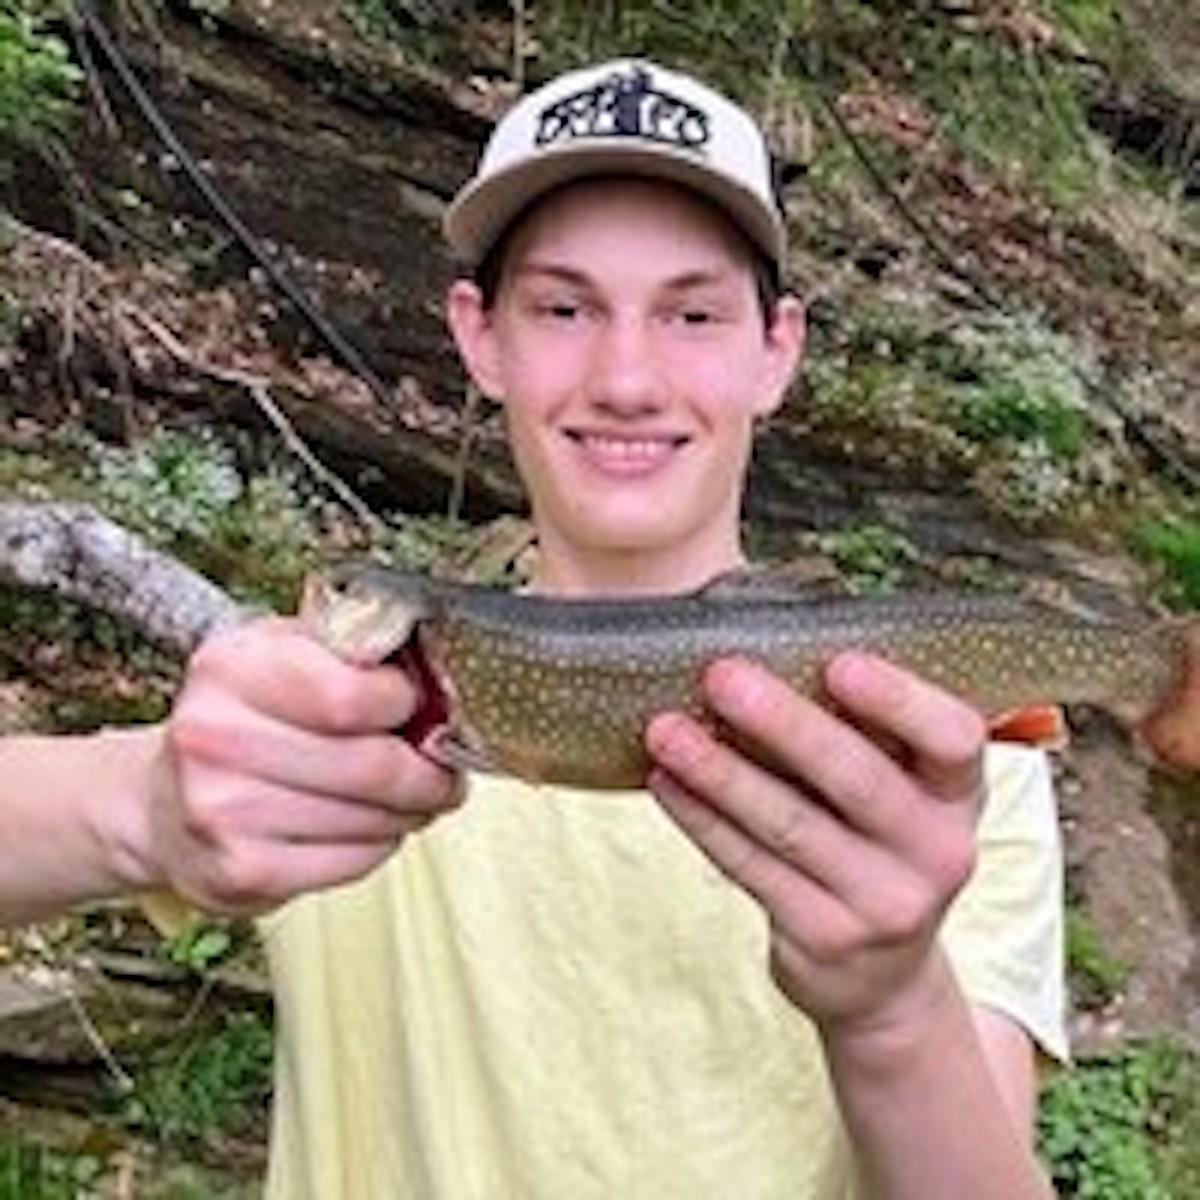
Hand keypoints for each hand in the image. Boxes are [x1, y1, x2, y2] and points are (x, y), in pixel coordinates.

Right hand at [147, 615, 460, 913]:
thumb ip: (353, 650)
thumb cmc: (244, 720)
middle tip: (444, 772)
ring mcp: (221, 810)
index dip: (407, 704)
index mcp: (232, 668)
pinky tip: (366, 828)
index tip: (419, 708)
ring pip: (372, 818)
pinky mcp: (239, 871)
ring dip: (409, 811)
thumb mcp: (285, 654)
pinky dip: (378, 846)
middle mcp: (216, 738)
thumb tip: (436, 670)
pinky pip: (353, 862)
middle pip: (372, 765)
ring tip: (408, 799)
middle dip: (428, 772)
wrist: (163, 802)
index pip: (353, 695)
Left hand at [645, 652, 984, 1038]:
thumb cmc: (878, 845)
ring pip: (789, 825)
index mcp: (958, 794)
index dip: (898, 699)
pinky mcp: (824, 937)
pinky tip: (665, 781)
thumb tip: (765, 649)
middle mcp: (936, 851)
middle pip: (857, 779)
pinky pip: (749, 866)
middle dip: (783, 723)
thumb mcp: (904, 792)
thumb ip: (864, 733)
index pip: (952, 737)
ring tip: (665, 730)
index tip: (837, 662)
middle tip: (721, 676)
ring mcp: (884, 903)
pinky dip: (701, 819)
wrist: (883, 976)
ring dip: (719, 771)